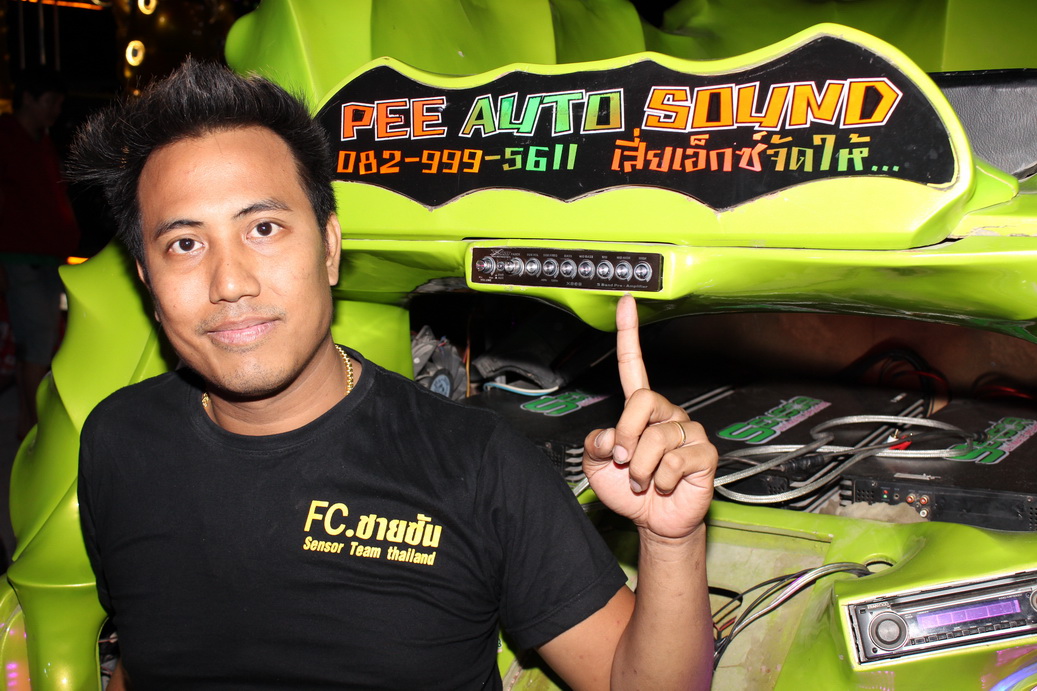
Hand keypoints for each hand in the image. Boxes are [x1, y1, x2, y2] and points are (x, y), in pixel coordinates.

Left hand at [583, 295, 716, 538]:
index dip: (629, 334)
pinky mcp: (705, 453)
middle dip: (625, 434)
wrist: (654, 522)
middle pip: (642, 401)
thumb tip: (609, 435)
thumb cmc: (628, 491)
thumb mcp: (597, 466)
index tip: (625, 301)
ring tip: (643, 483)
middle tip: (622, 461)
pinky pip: (675, 461)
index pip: (633, 366)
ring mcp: (688, 431)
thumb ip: (595, 444)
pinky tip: (665, 486)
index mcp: (640, 410)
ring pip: (655, 439)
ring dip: (639, 469)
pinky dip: (660, 481)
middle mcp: (666, 414)